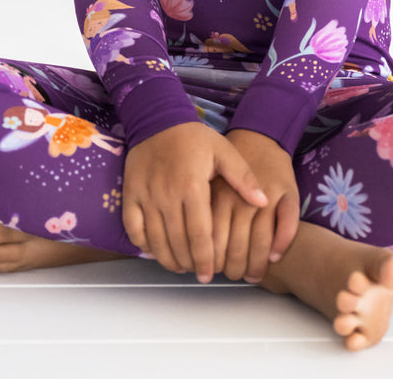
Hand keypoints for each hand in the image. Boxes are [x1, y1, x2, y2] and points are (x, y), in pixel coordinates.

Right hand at [122, 122, 266, 282]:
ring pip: (155, 240)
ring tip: (181, 267)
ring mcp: (145, 196)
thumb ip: (243, 178)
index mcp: (192, 186)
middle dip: (189, 263)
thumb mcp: (224, 151)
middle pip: (177, 242)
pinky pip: (134, 229)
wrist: (158, 120)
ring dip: (168, 259)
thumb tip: (263, 202)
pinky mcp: (130, 194)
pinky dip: (145, 245)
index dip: (205, 258)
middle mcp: (166, 194)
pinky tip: (158, 251)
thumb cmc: (194, 138)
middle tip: (198, 273)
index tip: (209, 274)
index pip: (199, 234)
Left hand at [211, 129, 299, 283]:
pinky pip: (287, 226)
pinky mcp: (288, 193)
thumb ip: (202, 214)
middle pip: (237, 247)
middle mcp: (242, 198)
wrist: (257, 136)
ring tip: (252, 274)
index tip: (214, 271)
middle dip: (234, 269)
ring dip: (257, 265)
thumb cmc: (228, 165)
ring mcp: (267, 197)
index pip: (213, 242)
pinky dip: (281, 245)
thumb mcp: (208, 185)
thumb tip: (191, 252)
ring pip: (262, 242)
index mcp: (218, 197)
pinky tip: (274, 257)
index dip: (214, 262)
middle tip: (234, 276)